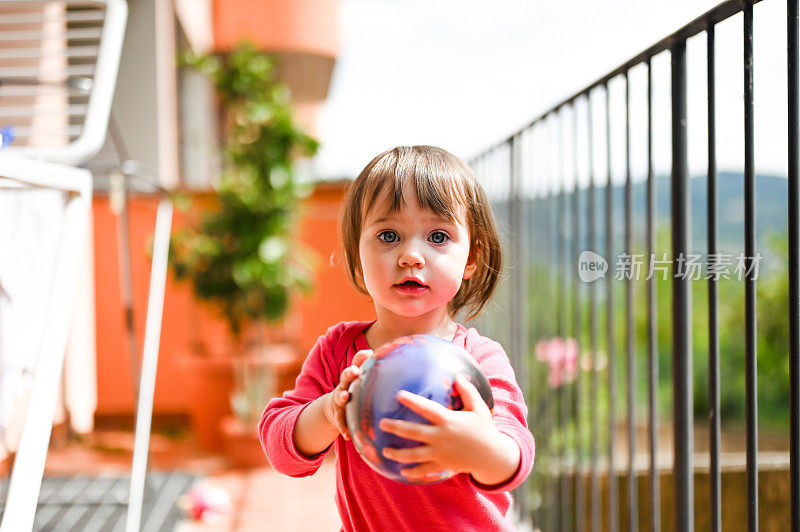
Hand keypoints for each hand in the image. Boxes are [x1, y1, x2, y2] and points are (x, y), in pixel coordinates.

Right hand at [323, 349, 371, 440]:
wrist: (333, 408)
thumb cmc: (352, 390)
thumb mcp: (355, 380)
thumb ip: (363, 366)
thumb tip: (372, 353)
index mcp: (349, 380)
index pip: (352, 368)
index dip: (357, 362)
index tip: (365, 357)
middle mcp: (343, 388)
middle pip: (345, 378)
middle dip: (349, 374)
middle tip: (355, 371)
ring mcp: (339, 403)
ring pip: (340, 399)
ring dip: (342, 397)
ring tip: (346, 398)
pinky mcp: (338, 418)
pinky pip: (340, 423)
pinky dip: (343, 428)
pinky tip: (348, 435)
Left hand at [378, 374, 518, 484]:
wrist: (493, 457)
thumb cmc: (485, 430)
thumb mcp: (479, 408)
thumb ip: (468, 392)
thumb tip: (459, 376)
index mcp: (449, 421)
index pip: (427, 409)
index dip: (412, 401)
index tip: (398, 395)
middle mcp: (442, 437)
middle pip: (414, 432)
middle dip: (396, 428)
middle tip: (381, 424)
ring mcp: (441, 453)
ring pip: (414, 454)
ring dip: (398, 453)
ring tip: (385, 450)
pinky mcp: (443, 465)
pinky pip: (424, 469)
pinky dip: (413, 471)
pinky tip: (402, 471)